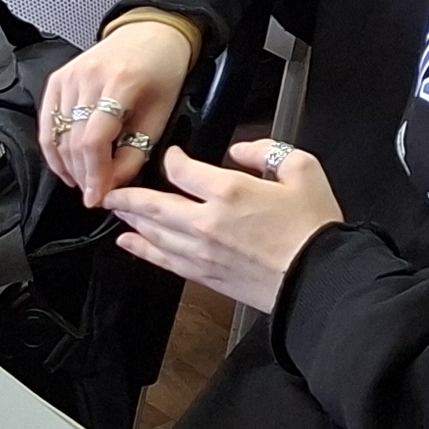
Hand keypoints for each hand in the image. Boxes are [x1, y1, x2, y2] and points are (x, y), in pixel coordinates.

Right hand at [41, 20, 195, 206]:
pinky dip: (53, 149)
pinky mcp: (57, 79)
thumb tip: (112, 185)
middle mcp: (89, 76)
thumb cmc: (162, 70)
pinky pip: (47, 123)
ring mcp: (69, 76)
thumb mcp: (162, 114)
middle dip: (83, 175)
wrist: (151, 33)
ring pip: (57, 136)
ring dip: (68, 166)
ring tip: (85, 182)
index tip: (98, 197)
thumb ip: (136, 152)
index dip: (94, 174)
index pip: (94, 139)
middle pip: (73, 141)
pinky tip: (67, 166)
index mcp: (121, 81)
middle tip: (95, 195)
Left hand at [111, 137, 346, 314]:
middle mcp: (207, 222)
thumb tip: (242, 150)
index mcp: (230, 191)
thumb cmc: (313, 228)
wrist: (317, 278)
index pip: (181, 169)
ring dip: (130, 219)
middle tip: (111, 188)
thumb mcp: (302, 169)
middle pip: (154, 204)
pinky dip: (141, 250)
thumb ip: (267, 151)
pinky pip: (162, 260)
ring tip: (116, 210)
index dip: (172, 158)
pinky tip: (129, 244)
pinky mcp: (204, 275)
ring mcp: (202, 252)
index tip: (173, 156)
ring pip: (153, 232)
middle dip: (128, 194)